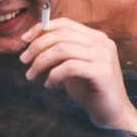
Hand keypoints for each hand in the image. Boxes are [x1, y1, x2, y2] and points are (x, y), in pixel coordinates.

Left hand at [20, 17, 136, 133]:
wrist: (112, 113)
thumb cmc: (89, 89)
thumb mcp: (70, 65)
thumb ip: (58, 51)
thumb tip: (31, 41)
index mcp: (95, 37)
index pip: (64, 23)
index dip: (41, 28)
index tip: (24, 40)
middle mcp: (102, 42)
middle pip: (60, 35)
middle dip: (36, 47)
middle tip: (23, 61)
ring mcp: (104, 56)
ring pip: (62, 49)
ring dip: (41, 62)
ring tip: (31, 75)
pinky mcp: (102, 72)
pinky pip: (69, 67)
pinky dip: (54, 75)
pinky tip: (49, 84)